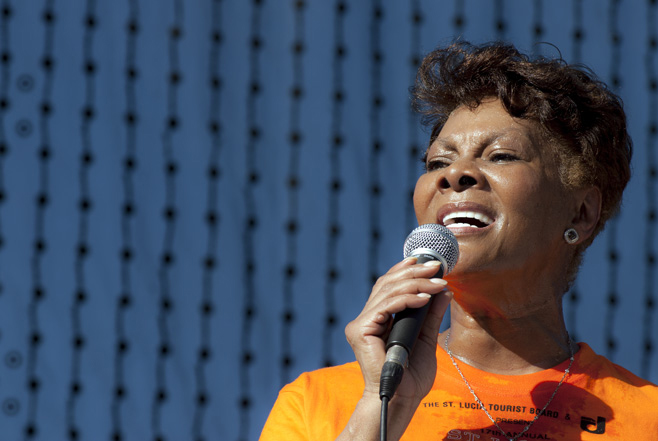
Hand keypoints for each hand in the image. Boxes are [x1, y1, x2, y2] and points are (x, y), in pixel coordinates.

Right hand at [344, 257, 451, 406]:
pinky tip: (425, 297)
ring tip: (438, 282)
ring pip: (388, 291)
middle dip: (414, 272)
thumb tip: (443, 291)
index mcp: (377, 319)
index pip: (388, 286)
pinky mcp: (360, 331)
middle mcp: (366, 319)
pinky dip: (407, 299)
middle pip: (387, 284)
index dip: (404, 269)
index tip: (426, 260)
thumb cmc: (412, 375)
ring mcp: (361, 324)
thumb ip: (431, 315)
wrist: (402, 399)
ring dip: (416, 283)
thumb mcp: (426, 338)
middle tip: (437, 266)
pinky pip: (385, 306)